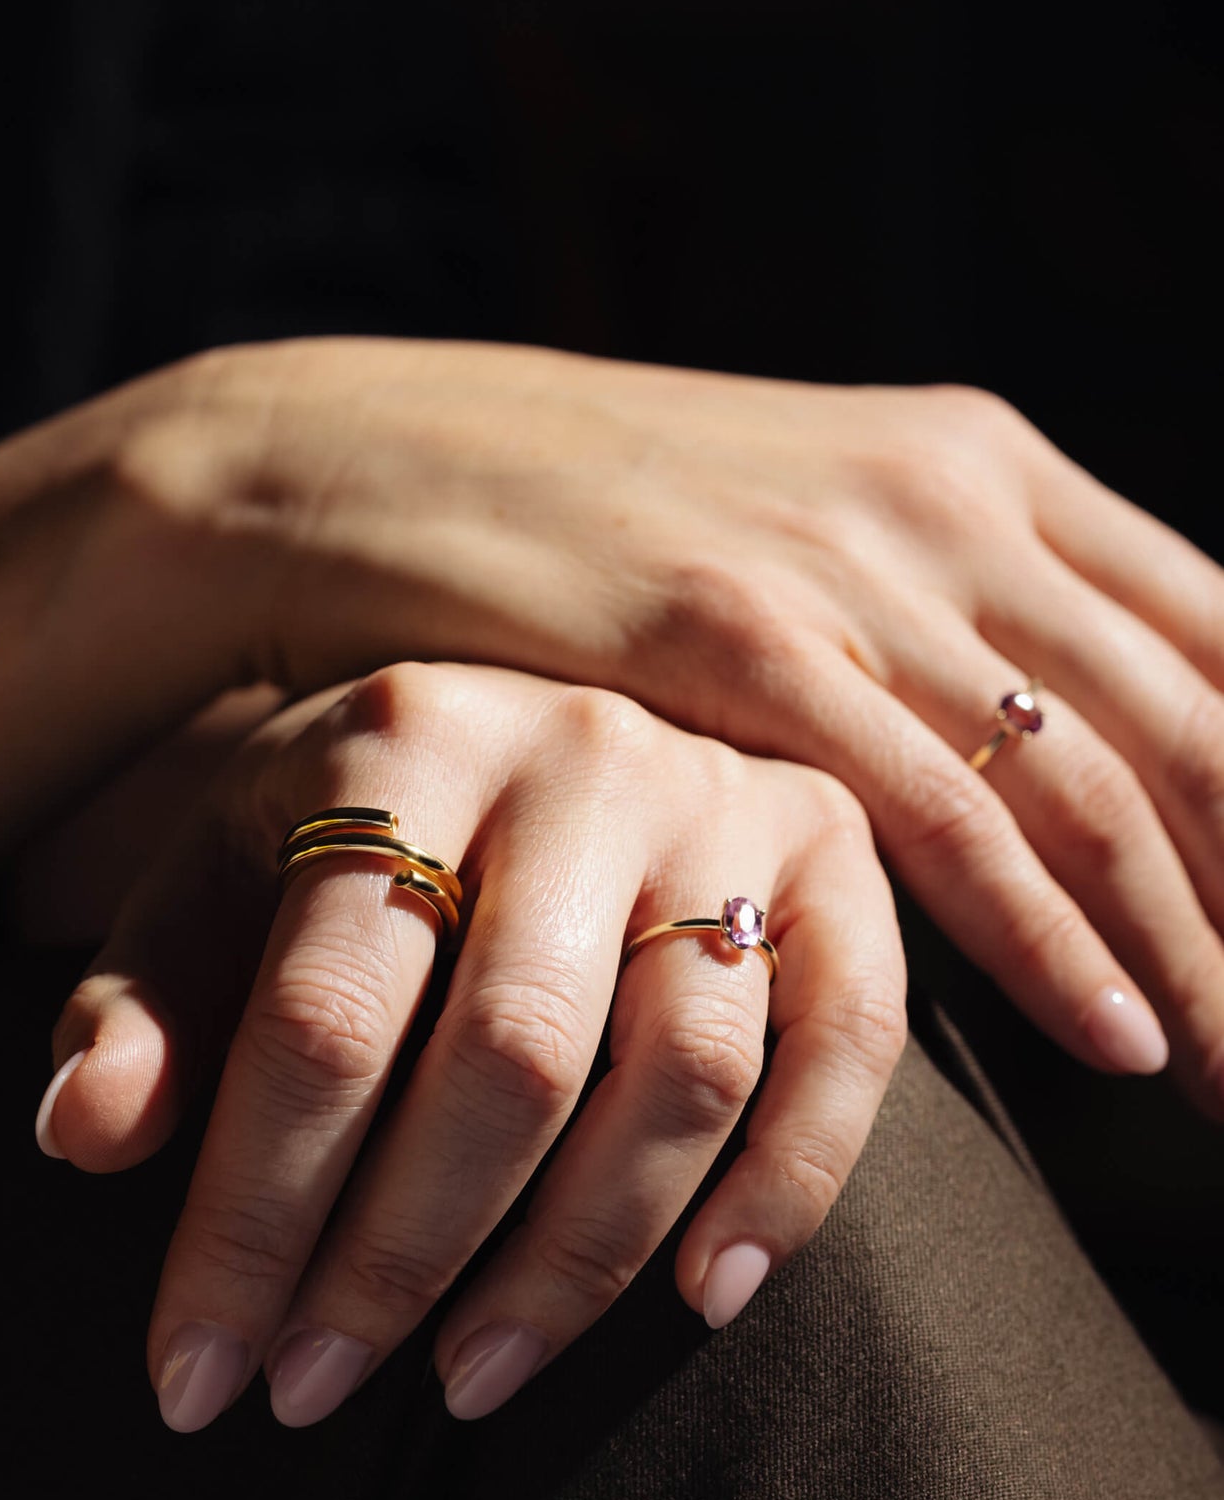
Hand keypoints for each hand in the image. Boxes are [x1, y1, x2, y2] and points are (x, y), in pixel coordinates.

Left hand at [36, 664, 905, 1430]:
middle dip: (400, 1258)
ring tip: (468, 1383)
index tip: (197, 1376)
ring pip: (683, 1070)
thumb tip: (84, 1137)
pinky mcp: (836, 859)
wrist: (511, 709)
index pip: (323, 1019)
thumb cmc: (339, 835)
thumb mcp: (213, 887)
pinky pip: (848, 1043)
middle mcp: (579, 755)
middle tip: (314, 1395)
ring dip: (578, 1261)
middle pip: (509, 1055)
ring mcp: (726, 801)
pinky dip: (790, 1186)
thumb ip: (144, 1007)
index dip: (252, 1220)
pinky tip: (706, 1304)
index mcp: (399, 741)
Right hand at [125, 340, 1223, 1109]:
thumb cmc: (572, 531)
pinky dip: (1047, 938)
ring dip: (1198, 953)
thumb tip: (1017, 760)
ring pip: (1096, 783)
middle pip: (1194, 727)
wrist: (361, 461)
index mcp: (981, 467)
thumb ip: (914, 628)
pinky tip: (1116, 1038)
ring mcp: (849, 564)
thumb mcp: (784, 542)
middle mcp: (949, 501)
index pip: (1214, 640)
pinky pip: (938, 813)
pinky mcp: (739, 638)